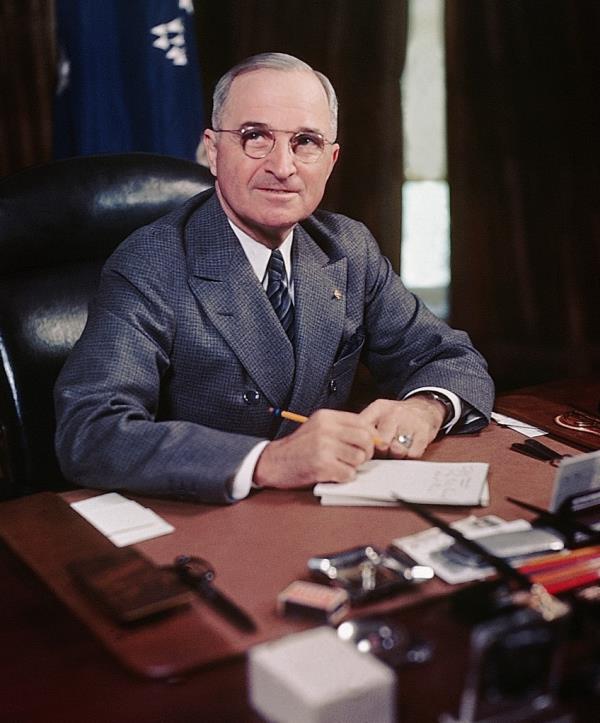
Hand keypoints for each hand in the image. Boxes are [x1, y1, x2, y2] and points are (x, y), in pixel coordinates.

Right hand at [253, 409, 377, 488]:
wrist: (274, 462)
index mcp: (326, 417)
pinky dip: (344, 477)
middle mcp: (326, 429)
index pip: (362, 422)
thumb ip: (341, 428)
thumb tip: (371, 436)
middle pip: (365, 439)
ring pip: (359, 458)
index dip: (370, 436)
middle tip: (357, 458)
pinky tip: (333, 474)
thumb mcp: (317, 428)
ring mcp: (323, 447)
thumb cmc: (298, 448)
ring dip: (353, 466)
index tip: (367, 445)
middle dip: (366, 452)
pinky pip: (348, 474)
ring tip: (340, 466)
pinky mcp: (321, 466)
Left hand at [359, 396, 445, 458]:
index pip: (363, 428)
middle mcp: (394, 413)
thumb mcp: (377, 413)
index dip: (361, 443)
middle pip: (381, 443)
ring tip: (393, 452)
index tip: (362, 449)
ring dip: (394, 456)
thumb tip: (351, 445)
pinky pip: (412, 454)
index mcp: (379, 408)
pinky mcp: (424, 434)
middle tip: (380, 454)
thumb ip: (364, 426)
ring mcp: (410, 423)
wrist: (424, 408)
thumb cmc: (396, 416)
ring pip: (397, 450)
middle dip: (379, 453)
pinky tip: (406, 452)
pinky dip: (407, 458)